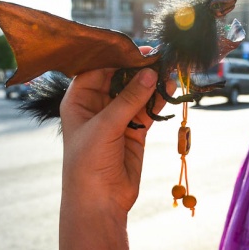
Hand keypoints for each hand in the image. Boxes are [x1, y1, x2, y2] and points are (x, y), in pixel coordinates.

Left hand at [59, 64, 163, 221]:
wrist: (98, 202)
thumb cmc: (88, 163)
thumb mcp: (105, 127)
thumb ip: (128, 99)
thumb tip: (150, 74)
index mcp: (78, 100)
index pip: (97, 68)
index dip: (116, 56)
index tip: (138, 48)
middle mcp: (97, 106)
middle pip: (119, 78)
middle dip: (138, 67)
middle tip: (159, 55)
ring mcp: (117, 118)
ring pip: (136, 92)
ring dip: (151, 82)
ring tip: (169, 68)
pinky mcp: (134, 131)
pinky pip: (148, 109)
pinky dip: (158, 99)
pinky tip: (170, 88)